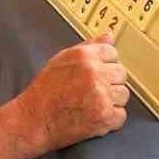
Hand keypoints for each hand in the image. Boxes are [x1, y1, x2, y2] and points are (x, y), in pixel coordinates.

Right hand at [18, 35, 128, 150]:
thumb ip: (88, 47)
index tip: (96, 75)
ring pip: (123, 95)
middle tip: (92, 92)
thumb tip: (109, 37)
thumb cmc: (45, 91)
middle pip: (121, 74)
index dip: (105, 65)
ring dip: (112, 101)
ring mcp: (101, 95)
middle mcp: (95, 73)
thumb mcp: (62, 59)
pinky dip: (110, 120)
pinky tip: (95, 117)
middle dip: (110, 83)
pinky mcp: (104, 117)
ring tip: (92, 104)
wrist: (34, 120)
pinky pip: (121, 115)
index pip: (113, 53)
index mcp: (85, 56)